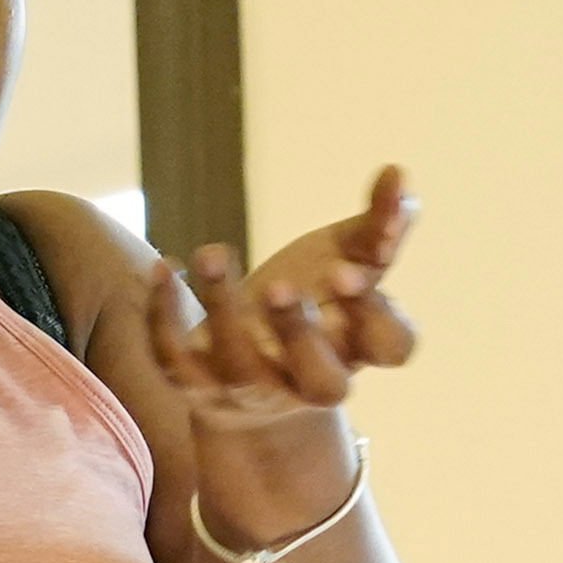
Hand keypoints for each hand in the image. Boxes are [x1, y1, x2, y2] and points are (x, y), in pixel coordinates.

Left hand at [147, 165, 421, 453]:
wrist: (248, 375)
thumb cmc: (313, 302)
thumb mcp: (348, 258)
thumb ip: (378, 223)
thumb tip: (397, 172)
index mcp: (357, 347)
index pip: (391, 347)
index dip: (375, 316)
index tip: (349, 271)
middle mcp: (308, 380)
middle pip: (323, 381)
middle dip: (301, 335)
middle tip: (279, 286)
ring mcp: (252, 390)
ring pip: (241, 369)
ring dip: (224, 310)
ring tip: (212, 253)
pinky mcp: (197, 387)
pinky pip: (175, 364)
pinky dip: (165, 317)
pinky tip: (166, 266)